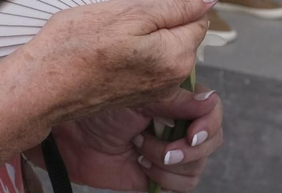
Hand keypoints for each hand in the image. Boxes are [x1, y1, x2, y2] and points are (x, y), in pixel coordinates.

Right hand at [9, 0, 215, 129]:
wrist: (39, 88)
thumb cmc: (76, 49)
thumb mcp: (129, 13)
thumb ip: (175, 3)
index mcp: (177, 57)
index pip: (197, 15)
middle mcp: (170, 78)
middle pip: (178, 30)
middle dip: (155, 14)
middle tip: (120, 10)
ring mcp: (151, 89)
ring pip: (157, 43)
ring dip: (137, 29)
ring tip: (106, 26)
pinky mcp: (131, 92)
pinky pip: (139, 58)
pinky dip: (125, 46)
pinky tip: (101, 42)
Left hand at [52, 85, 224, 191]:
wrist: (69, 138)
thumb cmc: (96, 109)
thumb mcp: (137, 97)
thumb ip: (174, 99)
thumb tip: (207, 102)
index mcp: (174, 99)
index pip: (212, 109)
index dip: (208, 124)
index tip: (191, 134)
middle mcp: (176, 124)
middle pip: (212, 140)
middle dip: (188, 149)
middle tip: (162, 149)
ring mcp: (170, 150)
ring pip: (197, 165)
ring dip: (168, 163)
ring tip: (140, 149)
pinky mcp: (160, 175)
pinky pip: (184, 185)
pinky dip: (165, 179)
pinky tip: (142, 165)